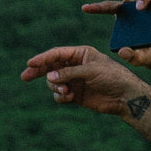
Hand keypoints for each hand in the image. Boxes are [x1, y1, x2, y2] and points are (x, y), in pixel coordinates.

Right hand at [21, 45, 145, 116]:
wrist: (125, 96)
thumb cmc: (113, 77)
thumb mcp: (91, 71)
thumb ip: (69, 73)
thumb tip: (49, 76)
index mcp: (81, 54)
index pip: (57, 54)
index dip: (42, 58)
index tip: (30, 63)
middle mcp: (76, 66)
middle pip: (50, 67)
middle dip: (38, 71)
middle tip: (25, 76)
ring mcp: (74, 80)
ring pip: (53, 82)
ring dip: (55, 87)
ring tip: (66, 91)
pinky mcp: (75, 94)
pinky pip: (59, 95)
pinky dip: (61, 97)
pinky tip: (70, 97)